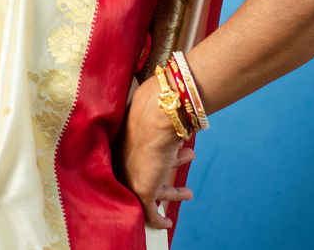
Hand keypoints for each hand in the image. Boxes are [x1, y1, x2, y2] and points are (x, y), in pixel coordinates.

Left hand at [118, 76, 195, 229]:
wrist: (158, 113)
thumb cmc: (160, 105)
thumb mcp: (161, 108)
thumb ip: (166, 107)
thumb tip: (180, 90)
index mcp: (125, 140)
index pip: (138, 156)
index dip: (159, 158)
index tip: (175, 156)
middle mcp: (125, 158)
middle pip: (144, 174)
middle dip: (166, 176)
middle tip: (181, 179)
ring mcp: (131, 174)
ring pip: (150, 193)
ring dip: (171, 193)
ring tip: (188, 193)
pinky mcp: (141, 189)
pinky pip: (149, 212)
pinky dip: (157, 219)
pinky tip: (167, 222)